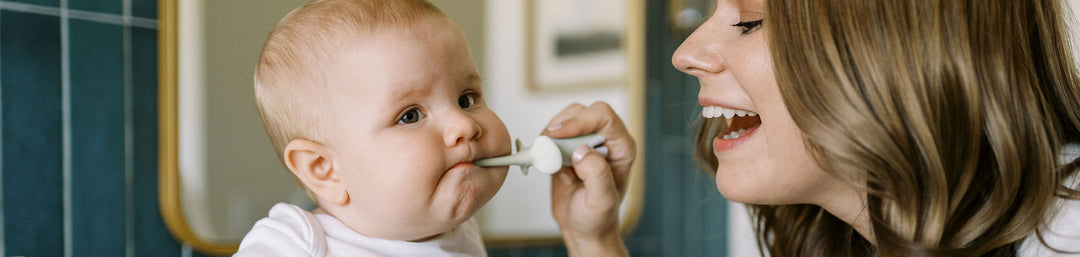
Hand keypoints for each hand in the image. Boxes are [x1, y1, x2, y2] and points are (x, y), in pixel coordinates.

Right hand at [543, 102, 633, 256]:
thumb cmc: (598, 218)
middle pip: (581, 112)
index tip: (557, 134)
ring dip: (552, 138)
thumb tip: (581, 150)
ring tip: (554, 165)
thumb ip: (597, 175)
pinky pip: (552, 136)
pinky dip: (545, 149)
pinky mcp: (567, 148)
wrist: (583, 229)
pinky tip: (554, 171)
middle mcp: (606, 140)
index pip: (603, 117)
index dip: (580, 121)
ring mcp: (585, 142)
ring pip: (565, 119)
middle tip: (547, 147)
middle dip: (562, 127)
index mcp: (622, 148)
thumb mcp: (602, 202)